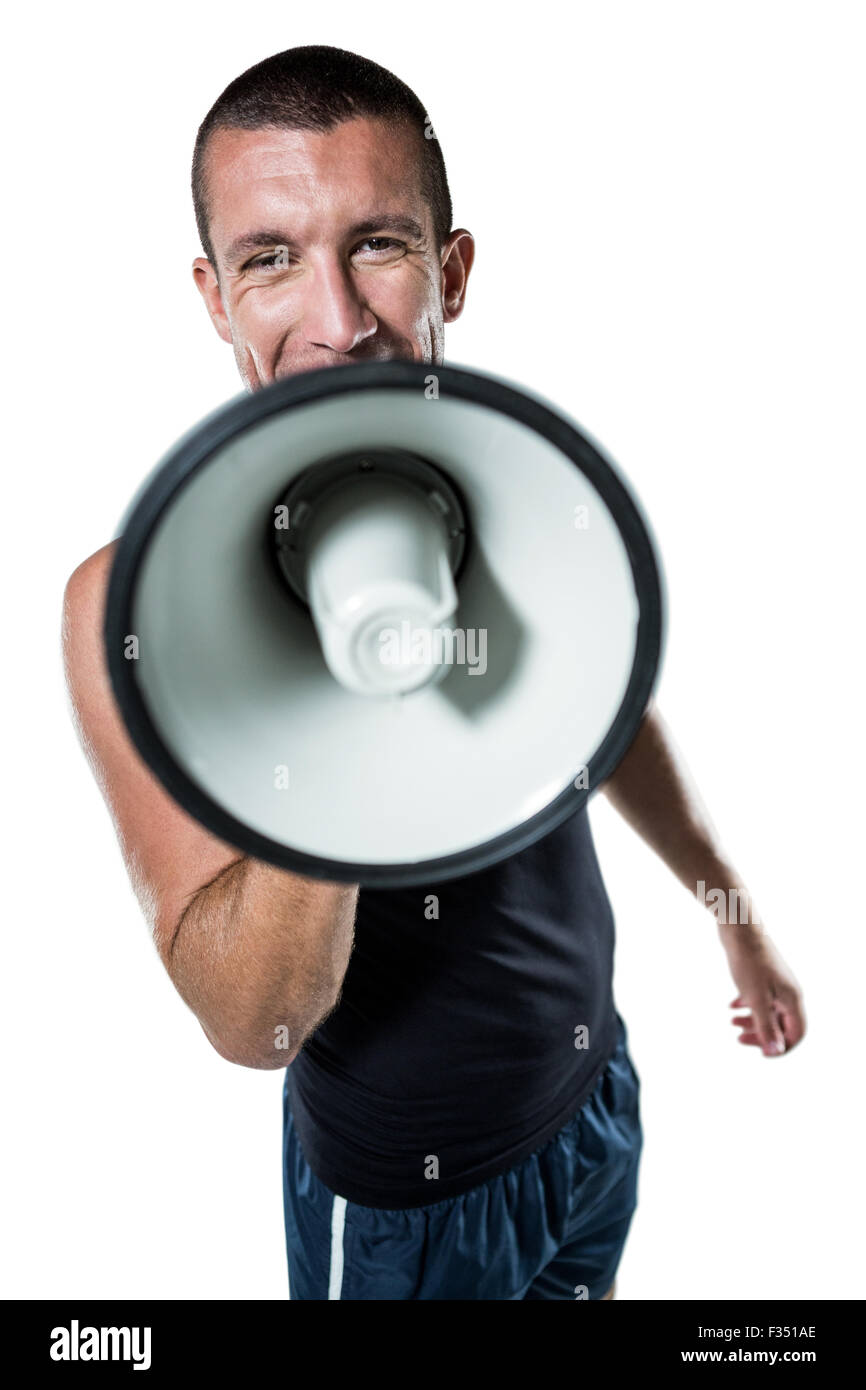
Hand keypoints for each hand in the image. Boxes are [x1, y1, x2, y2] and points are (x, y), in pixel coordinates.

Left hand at [724, 930, 805, 1056]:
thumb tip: (776, 1052)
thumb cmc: (749, 962)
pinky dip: (747, 1005)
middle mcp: (789, 992)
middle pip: (782, 1024)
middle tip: (738, 1038)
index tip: (760, 1053)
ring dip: (752, 1021)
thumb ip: (766, 1026)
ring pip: (769, 1011)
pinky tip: (731, 1005)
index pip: (796, 1034)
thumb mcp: (755, 999)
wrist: (739, 929)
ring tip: (731, 1021)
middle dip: (762, 1035)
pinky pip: (760, 998)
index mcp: (792, 1000)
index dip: (781, 1047)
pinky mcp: (764, 975)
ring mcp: (777, 983)